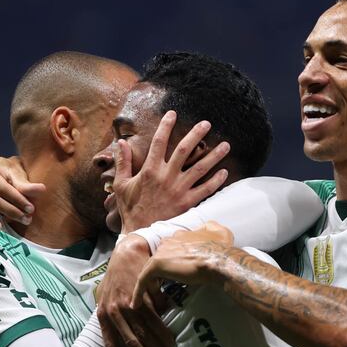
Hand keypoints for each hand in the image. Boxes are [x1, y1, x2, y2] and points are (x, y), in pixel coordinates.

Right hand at [0, 156, 45, 227]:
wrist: (2, 176)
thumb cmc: (10, 173)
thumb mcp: (18, 173)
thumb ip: (26, 184)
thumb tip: (41, 189)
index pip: (0, 187)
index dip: (16, 198)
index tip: (31, 208)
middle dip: (10, 211)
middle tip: (27, 219)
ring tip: (2, 228)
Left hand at [97, 235, 174, 346]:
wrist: (126, 252)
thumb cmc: (116, 276)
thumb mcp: (106, 295)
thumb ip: (112, 315)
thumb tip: (123, 334)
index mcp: (103, 313)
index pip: (110, 342)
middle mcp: (114, 310)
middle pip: (133, 339)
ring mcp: (129, 301)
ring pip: (146, 329)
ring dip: (159, 344)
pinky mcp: (143, 293)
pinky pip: (155, 314)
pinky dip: (163, 327)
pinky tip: (171, 336)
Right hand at [113, 110, 230, 232]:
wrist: (140, 233)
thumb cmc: (130, 209)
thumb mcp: (121, 185)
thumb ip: (123, 162)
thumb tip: (121, 142)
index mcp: (150, 170)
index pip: (158, 142)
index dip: (165, 126)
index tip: (173, 114)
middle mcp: (166, 177)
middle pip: (184, 150)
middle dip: (196, 134)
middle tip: (207, 123)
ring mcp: (179, 190)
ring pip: (200, 168)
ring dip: (214, 155)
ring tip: (226, 145)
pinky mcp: (187, 203)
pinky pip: (206, 189)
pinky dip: (216, 181)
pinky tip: (224, 172)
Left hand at [131, 222, 233, 308]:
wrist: (218, 261)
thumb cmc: (222, 250)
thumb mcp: (221, 232)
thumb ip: (212, 228)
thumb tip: (208, 227)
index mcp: (182, 235)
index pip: (171, 248)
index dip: (172, 262)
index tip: (176, 274)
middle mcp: (169, 240)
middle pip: (160, 259)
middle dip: (162, 273)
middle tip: (165, 288)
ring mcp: (162, 252)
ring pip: (151, 269)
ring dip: (151, 284)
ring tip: (155, 299)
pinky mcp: (157, 264)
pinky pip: (143, 279)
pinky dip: (138, 291)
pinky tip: (136, 304)